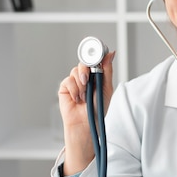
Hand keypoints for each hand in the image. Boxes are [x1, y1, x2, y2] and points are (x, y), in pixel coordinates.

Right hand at [59, 50, 114, 175]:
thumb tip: (111, 53)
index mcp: (96, 76)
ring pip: (76, 71)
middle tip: (88, 79)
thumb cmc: (98, 109)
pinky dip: (74, 90)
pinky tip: (77, 99)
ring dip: (81, 84)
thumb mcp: (106, 88)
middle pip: (84, 62)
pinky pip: (68, 81)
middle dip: (87, 70)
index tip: (97, 54)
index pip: (95, 60)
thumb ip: (107, 70)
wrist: (86, 123)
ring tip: (84, 96)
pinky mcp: (65, 88)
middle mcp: (85, 78)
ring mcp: (75, 82)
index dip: (95, 56)